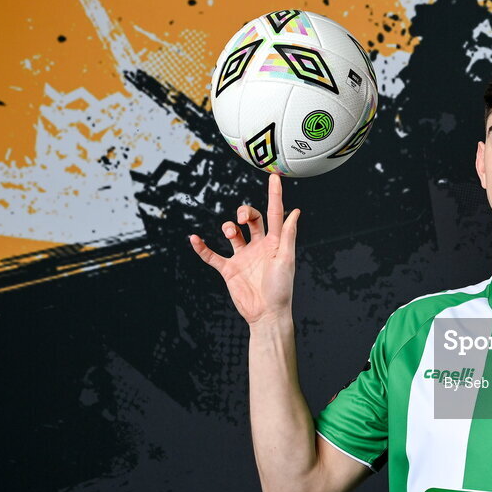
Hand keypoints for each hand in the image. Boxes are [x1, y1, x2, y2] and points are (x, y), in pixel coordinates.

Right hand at [188, 173, 300, 326]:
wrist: (267, 314)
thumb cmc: (281, 289)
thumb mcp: (286, 259)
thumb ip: (288, 235)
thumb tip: (296, 212)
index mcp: (275, 242)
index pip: (274, 213)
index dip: (275, 195)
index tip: (275, 177)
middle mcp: (258, 246)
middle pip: (250, 219)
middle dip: (245, 212)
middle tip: (242, 218)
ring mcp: (242, 257)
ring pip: (232, 233)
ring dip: (228, 227)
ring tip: (230, 231)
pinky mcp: (229, 270)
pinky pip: (212, 255)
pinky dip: (202, 247)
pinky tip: (194, 239)